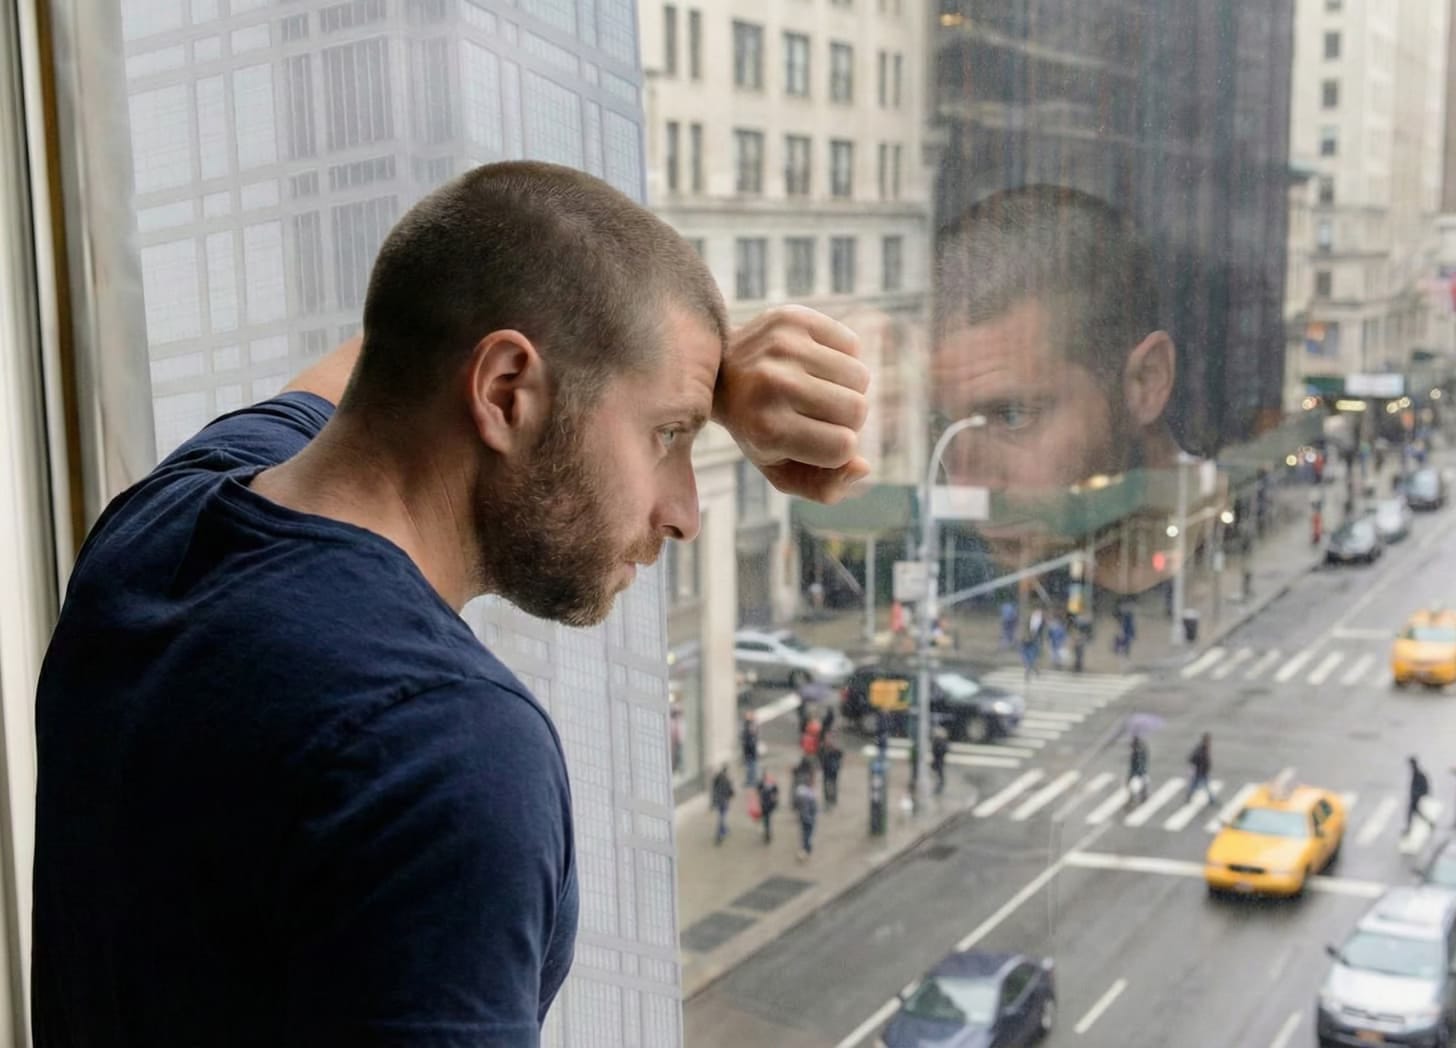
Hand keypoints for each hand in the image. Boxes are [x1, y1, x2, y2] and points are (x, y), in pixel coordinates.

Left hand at [713, 305, 870, 503]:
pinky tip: (812, 363)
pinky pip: (852, 344)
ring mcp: (781, 347)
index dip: (838, 448)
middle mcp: (772, 384)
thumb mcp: (781, 470)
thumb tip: (863, 465)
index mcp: (767, 430)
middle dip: (847, 418)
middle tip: (816, 413)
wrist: (720, 374)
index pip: (844, 447)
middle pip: (857, 409)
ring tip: (816, 388)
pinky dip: (842, 358)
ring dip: (848, 387)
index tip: (814, 439)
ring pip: (860, 376)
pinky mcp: (792, 318)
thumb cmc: (759, 429)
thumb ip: (824, 487)